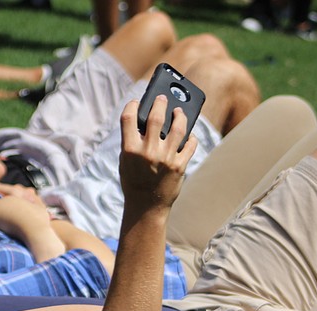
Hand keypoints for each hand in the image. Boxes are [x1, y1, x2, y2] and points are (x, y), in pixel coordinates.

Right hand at [119, 95, 196, 213]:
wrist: (145, 207)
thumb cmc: (133, 182)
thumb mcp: (126, 162)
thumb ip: (133, 142)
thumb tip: (148, 121)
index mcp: (130, 150)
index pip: (129, 118)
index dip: (132, 106)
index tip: (136, 102)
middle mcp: (148, 152)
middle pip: (156, 117)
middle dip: (160, 103)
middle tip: (163, 97)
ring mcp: (166, 158)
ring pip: (178, 127)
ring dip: (179, 115)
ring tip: (179, 111)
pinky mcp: (180, 166)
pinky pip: (189, 144)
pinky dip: (191, 138)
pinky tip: (188, 135)